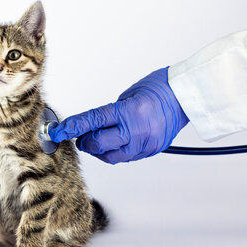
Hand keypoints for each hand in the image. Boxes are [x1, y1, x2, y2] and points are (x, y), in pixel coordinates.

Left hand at [48, 67, 188, 163]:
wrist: (187, 96)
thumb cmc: (159, 88)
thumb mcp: (128, 95)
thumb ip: (110, 114)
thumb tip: (93, 126)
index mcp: (129, 112)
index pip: (93, 121)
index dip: (73, 127)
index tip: (58, 131)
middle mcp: (137, 130)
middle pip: (99, 144)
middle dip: (85, 141)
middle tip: (79, 135)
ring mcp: (145, 143)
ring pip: (111, 156)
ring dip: (98, 149)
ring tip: (96, 139)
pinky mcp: (151, 151)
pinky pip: (125, 157)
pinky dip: (114, 152)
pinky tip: (112, 143)